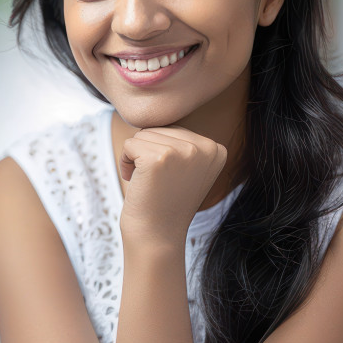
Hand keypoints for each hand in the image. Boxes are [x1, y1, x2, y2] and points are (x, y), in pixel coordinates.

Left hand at [118, 125, 227, 247]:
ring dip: (136, 158)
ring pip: (143, 134)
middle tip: (157, 184)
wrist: (156, 238)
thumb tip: (161, 104)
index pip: (175, 130)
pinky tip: (138, 182)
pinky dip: (125, 162)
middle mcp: (205, 148)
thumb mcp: (186, 168)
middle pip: (159, 129)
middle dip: (148, 154)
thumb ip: (183, 142)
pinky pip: (130, 144)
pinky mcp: (159, 157)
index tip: (171, 180)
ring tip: (149, 184)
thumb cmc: (164, 202)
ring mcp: (183, 151)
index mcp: (216, 149)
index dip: (163, 154)